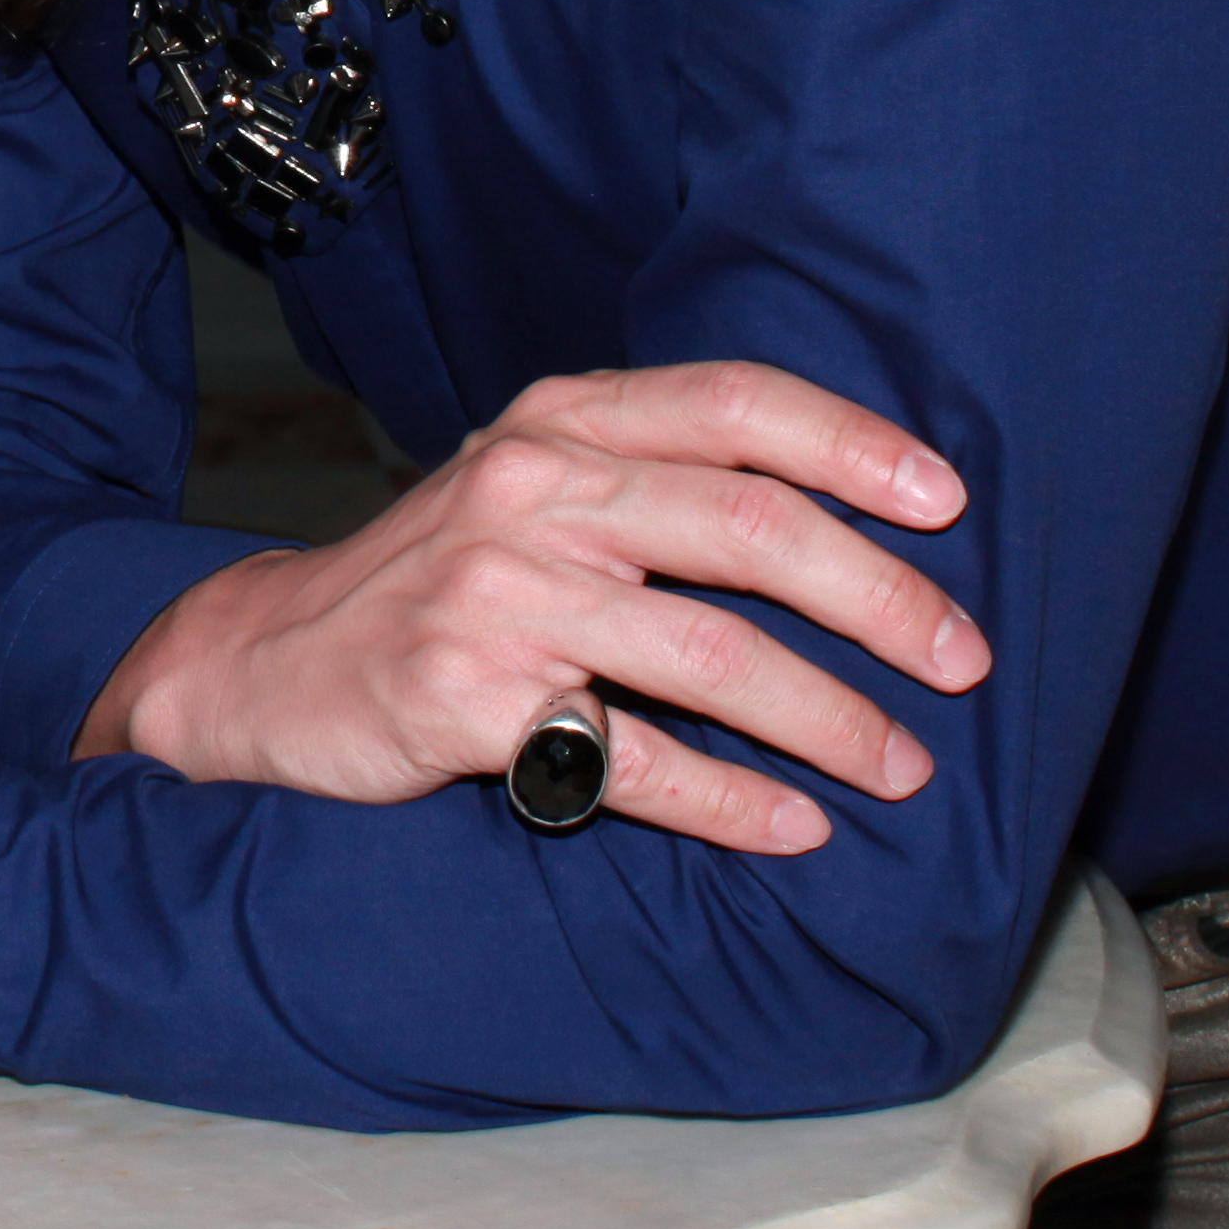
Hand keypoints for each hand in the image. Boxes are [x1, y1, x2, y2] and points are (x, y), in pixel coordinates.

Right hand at [76, 360, 988, 853]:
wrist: (265, 662)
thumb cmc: (437, 578)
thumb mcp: (528, 487)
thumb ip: (650, 479)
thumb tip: (846, 523)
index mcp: (560, 421)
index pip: (733, 402)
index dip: (852, 445)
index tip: (948, 500)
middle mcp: (533, 488)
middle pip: (751, 528)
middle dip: (882, 598)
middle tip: (963, 659)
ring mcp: (500, 593)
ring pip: (714, 654)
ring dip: (832, 719)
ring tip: (901, 766)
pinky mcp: (471, 699)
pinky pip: (637, 761)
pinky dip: (734, 802)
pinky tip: (795, 827)